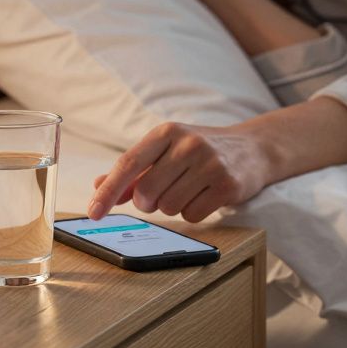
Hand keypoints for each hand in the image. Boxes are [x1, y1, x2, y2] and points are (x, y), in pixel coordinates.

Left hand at [87, 121, 274, 222]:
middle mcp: (188, 144)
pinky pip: (193, 216)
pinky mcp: (228, 185)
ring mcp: (210, 164)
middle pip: (147, 193)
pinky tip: (204, 196)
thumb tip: (99, 186)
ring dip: (172, 207)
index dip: (108, 191)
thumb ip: (133, 170)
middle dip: (149, 202)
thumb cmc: (200, 151)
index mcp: (166, 132)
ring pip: (169, 207)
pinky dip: (193, 212)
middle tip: (163, 192)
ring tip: (188, 189)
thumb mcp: (166, 150)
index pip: (128, 164)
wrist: (253, 148)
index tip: (93, 212)